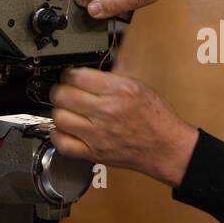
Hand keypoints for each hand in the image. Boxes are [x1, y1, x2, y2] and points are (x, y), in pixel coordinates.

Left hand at [49, 67, 198, 187]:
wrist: (165, 148)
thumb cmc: (156, 118)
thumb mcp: (140, 87)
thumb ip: (113, 78)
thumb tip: (91, 70)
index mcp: (118, 91)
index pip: (77, 76)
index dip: (68, 74)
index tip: (69, 77)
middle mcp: (106, 111)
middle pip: (63, 95)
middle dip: (60, 90)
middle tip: (65, 92)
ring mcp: (98, 134)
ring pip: (59, 117)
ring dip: (60, 112)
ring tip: (67, 111)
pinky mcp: (94, 153)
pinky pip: (63, 144)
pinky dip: (58, 135)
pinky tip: (64, 130)